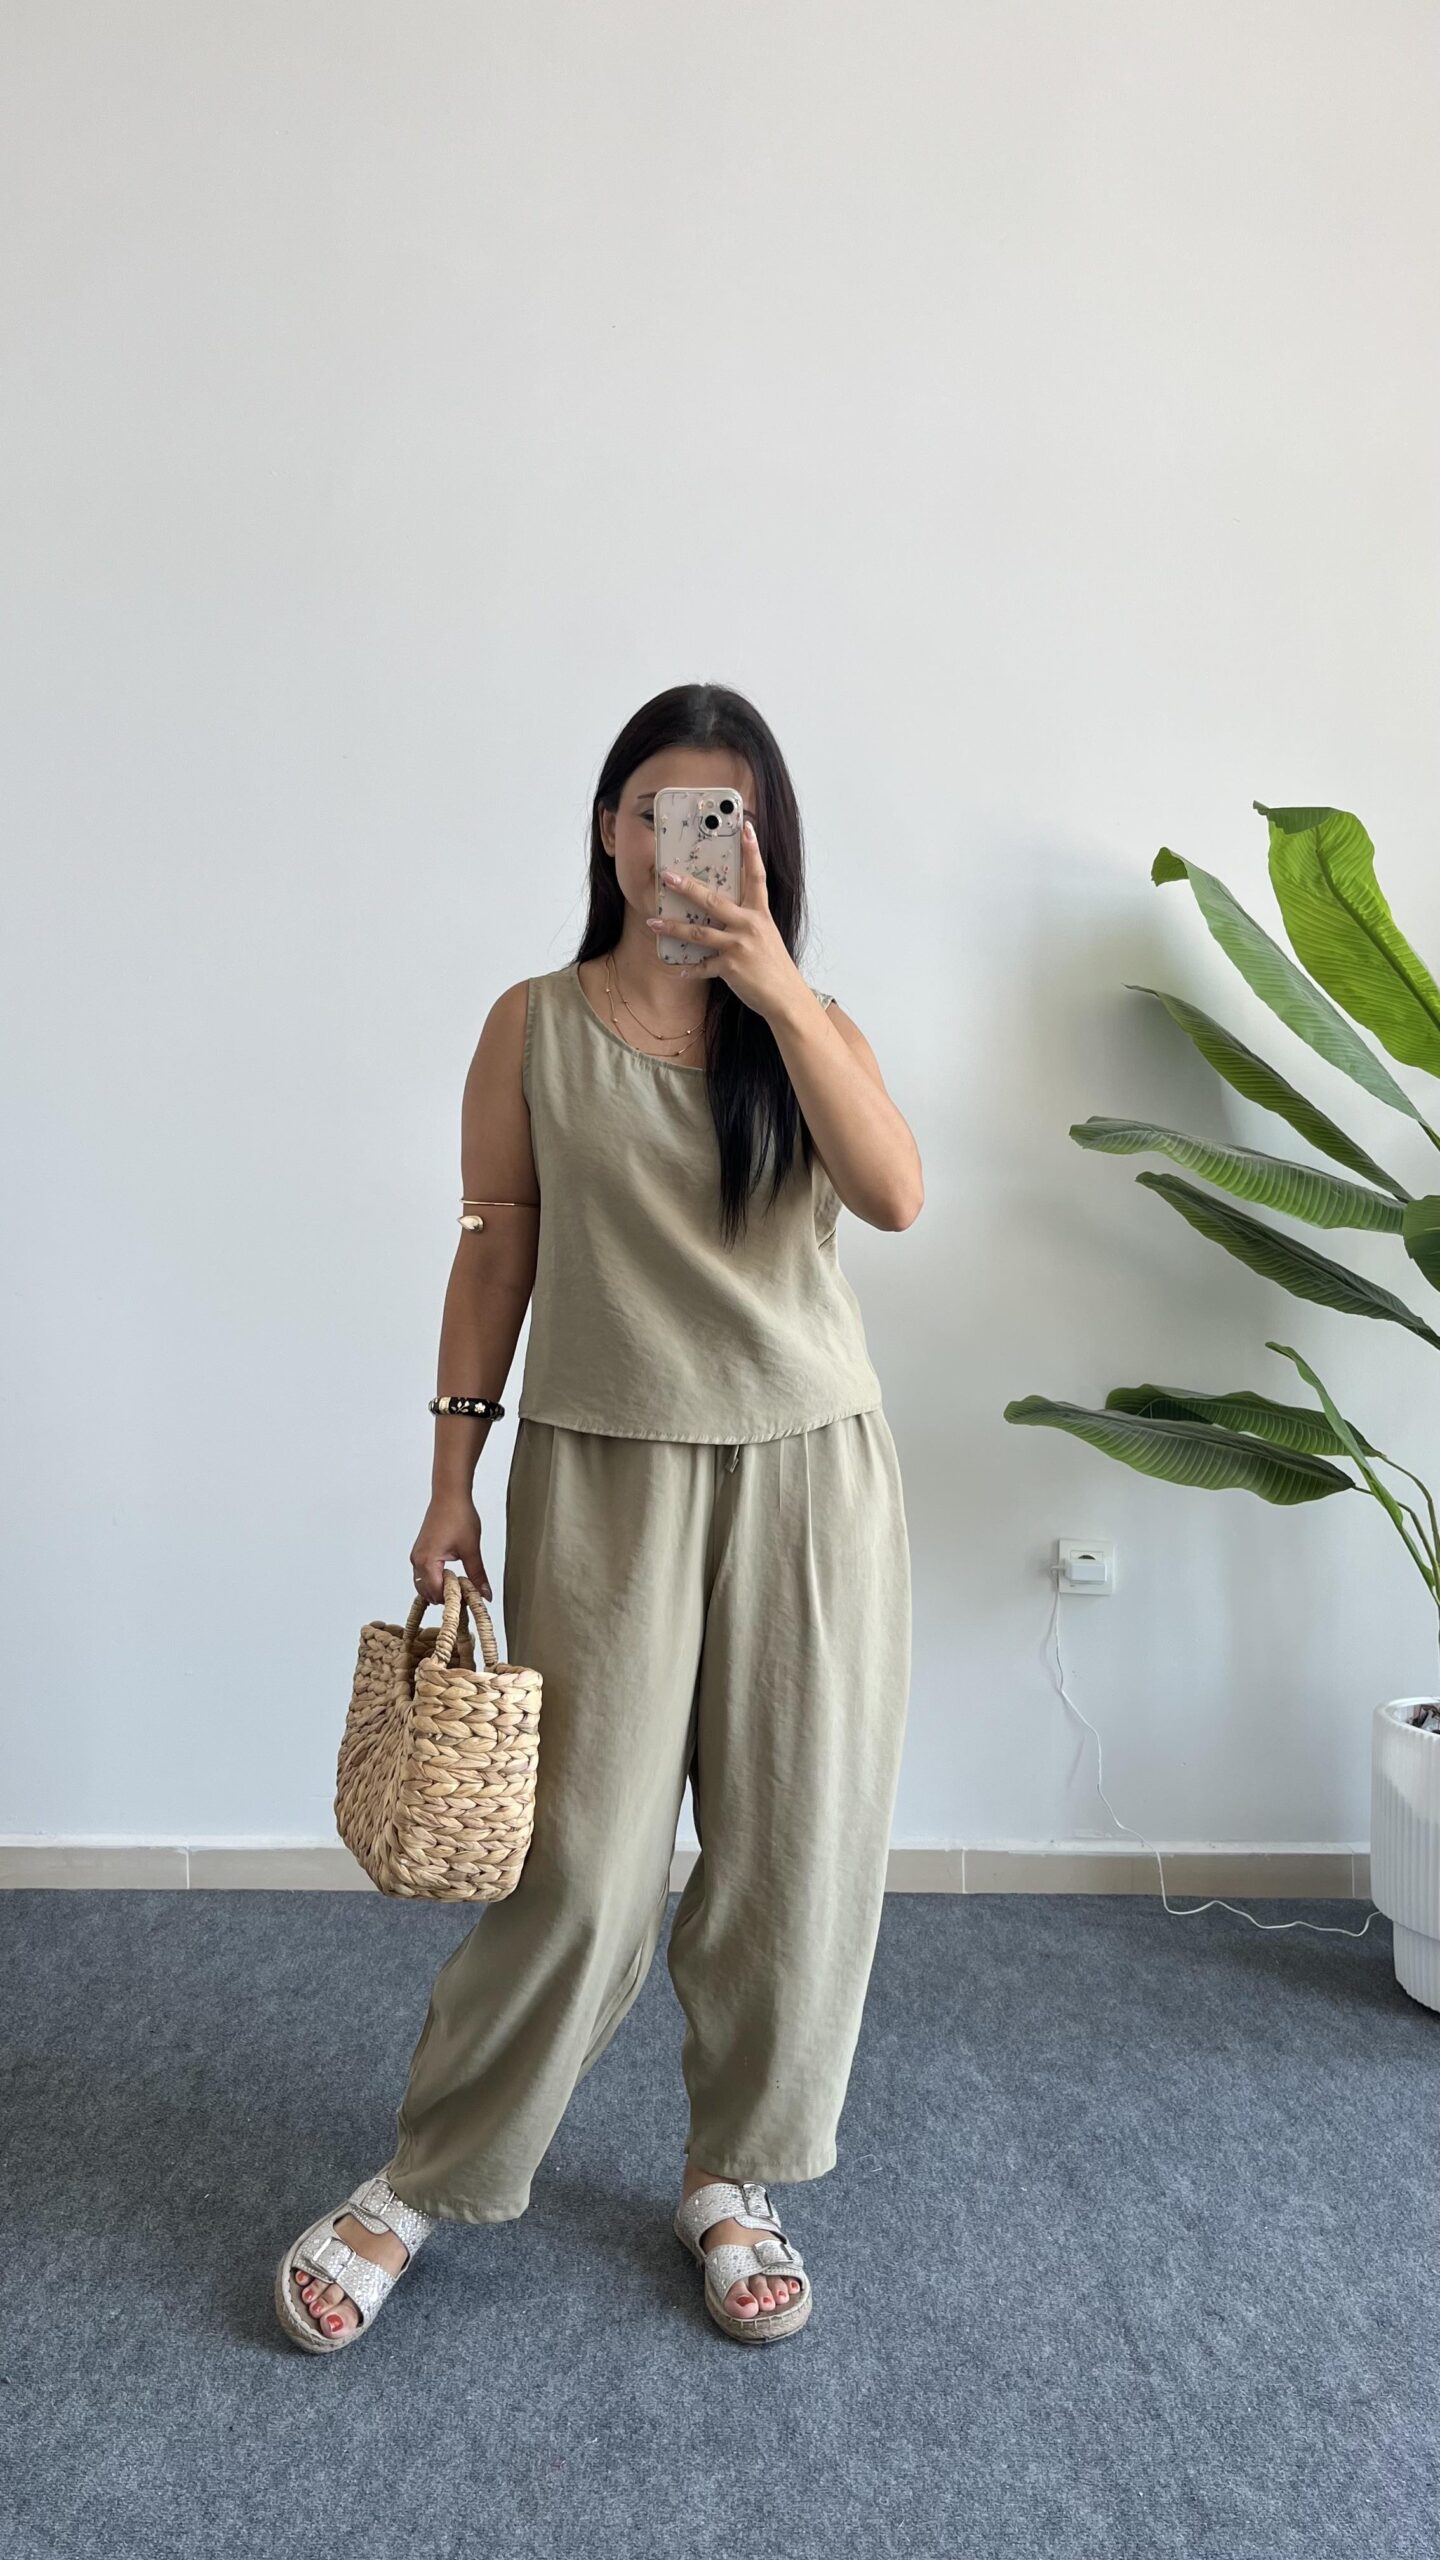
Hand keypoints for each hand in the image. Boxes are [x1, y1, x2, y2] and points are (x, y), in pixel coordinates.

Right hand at [410, 1495, 490, 1606]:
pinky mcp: (420, 1551)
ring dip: (440, 1589)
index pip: (437, 1594)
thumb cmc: (458, 1515)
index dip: (454, 1600)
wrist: (449, 1495)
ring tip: (461, 1585)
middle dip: (446, 1597)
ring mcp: (416, 1556)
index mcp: (427, 1561)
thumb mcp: (471, 1549)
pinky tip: (452, 1577)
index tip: (470, 1599)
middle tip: (466, 1594)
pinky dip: (435, 1580)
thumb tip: (485, 1595)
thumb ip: (477, 1575)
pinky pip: (423, 1575)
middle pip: (428, 1593)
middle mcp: (417, 1560)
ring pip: (424, 1585)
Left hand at [645, 817, 804, 1022]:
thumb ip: (747, 920)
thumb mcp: (766, 935)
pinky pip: (702, 967)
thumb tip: (723, 909)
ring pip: (699, 933)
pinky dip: (687, 969)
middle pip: (714, 901)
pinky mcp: (731, 968)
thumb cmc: (774, 965)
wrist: (786, 997)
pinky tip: (674, 969)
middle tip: (667, 876)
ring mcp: (739, 946)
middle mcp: (749, 925)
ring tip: (652, 922)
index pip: (757, 876)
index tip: (746, 827)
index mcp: (760, 914)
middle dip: (688, 887)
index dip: (752, 851)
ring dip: (672, 927)